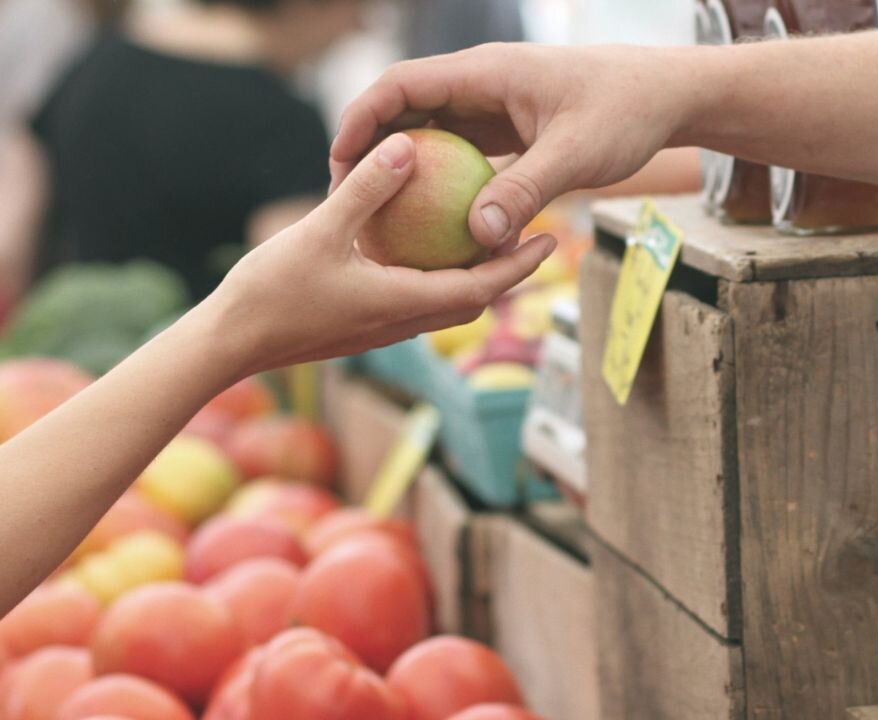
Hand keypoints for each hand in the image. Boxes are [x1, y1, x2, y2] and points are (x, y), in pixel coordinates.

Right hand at [196, 132, 555, 377]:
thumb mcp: (320, 230)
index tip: (551, 240)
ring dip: (473, 278)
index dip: (519, 265)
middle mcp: (402, 324)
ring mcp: (382, 330)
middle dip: (508, 273)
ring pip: (445, 305)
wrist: (229, 344)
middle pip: (473, 301)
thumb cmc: (271, 291)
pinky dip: (436, 279)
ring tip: (488, 241)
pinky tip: (423, 249)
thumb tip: (407, 146)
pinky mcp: (363, 327)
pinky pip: (415, 302)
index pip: (481, 288)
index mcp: (403, 304)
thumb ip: (366, 190)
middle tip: (533, 237)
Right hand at [330, 44, 702, 248]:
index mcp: (485, 73)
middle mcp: (481, 84)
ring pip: (431, 133)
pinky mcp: (508, 129)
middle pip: (405, 109)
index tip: (340, 164)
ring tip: (378, 217)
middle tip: (347, 200)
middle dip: (371, 149)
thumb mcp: (576, 154)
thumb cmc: (625, 112)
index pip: (401, 85)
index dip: (362, 120)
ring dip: (404, 169)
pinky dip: (441, 182)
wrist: (665, 96)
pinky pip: (460, 153)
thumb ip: (526, 191)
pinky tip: (432, 224)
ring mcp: (493, 106)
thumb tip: (478, 236)